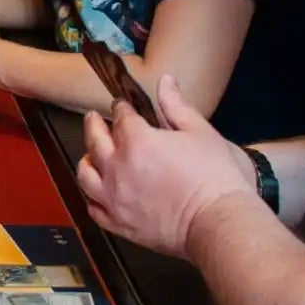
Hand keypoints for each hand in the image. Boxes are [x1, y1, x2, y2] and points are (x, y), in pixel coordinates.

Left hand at [75, 75, 260, 259]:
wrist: (218, 221)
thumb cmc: (214, 176)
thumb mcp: (200, 132)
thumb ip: (177, 105)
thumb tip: (165, 81)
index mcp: (136, 141)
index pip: (121, 117)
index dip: (121, 108)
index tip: (123, 105)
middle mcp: (117, 168)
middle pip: (95, 140)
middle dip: (94, 125)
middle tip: (94, 118)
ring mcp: (114, 198)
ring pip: (85, 175)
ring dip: (87, 160)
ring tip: (91, 154)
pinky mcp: (119, 223)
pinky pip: (93, 209)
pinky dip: (92, 197)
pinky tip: (97, 193)